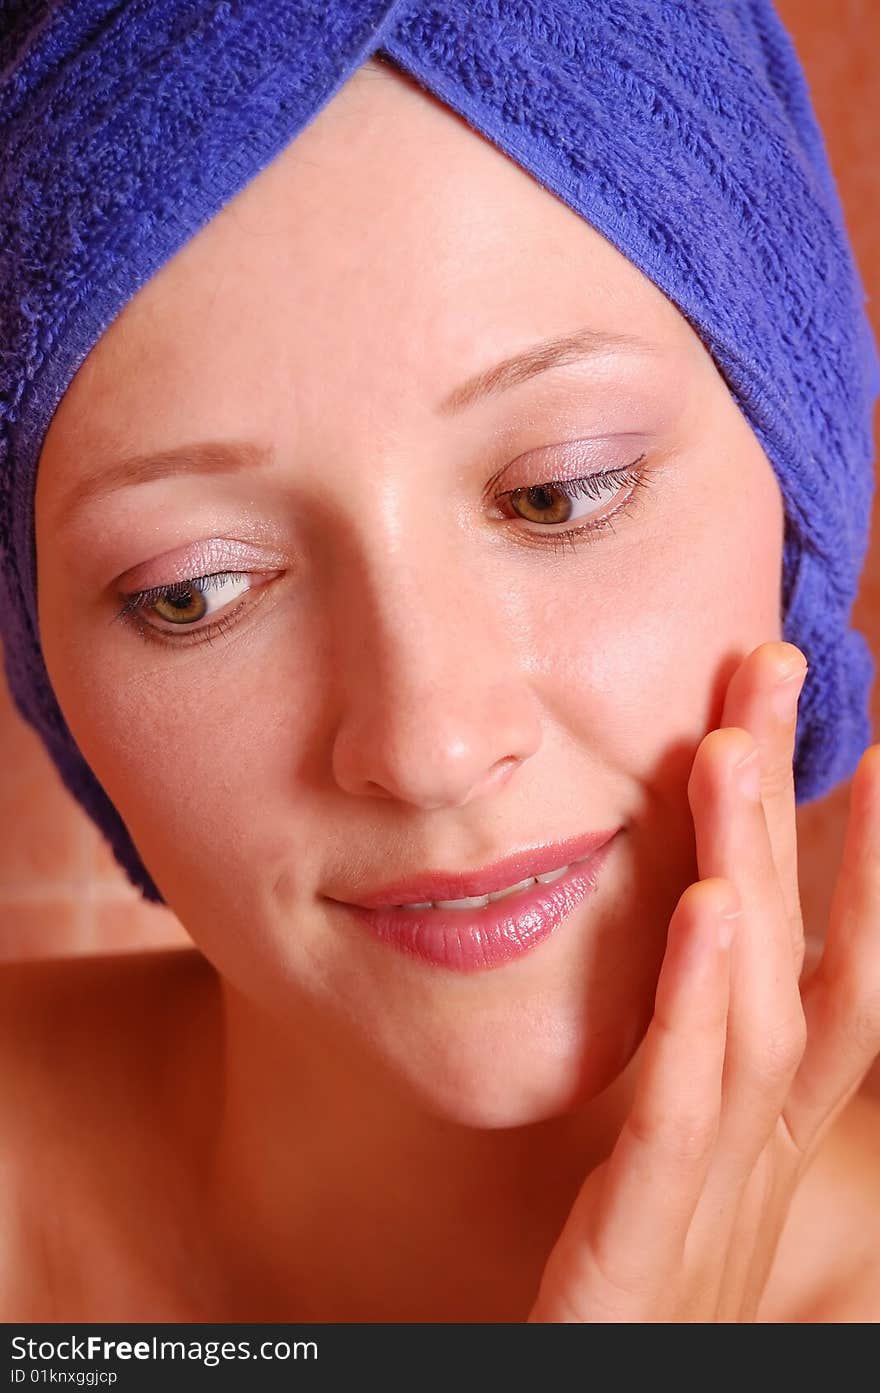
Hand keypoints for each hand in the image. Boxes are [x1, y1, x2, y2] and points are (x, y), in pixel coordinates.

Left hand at [527, 641, 879, 1321]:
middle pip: (809, 955)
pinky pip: (686, 1110)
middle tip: (782, 672)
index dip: (853, 856)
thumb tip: (703, 959)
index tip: (847, 738)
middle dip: (801, 810)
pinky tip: (702, 914)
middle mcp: (770, 1150)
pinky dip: (700, 1008)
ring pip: (760, 1011)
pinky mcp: (649, 1240)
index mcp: (770, 1129)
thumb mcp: (679, 1170)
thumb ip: (691, 1071)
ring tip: (734, 747)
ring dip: (753, 873)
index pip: (833, 971)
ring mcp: (724, 1195)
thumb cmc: (631, 1294)